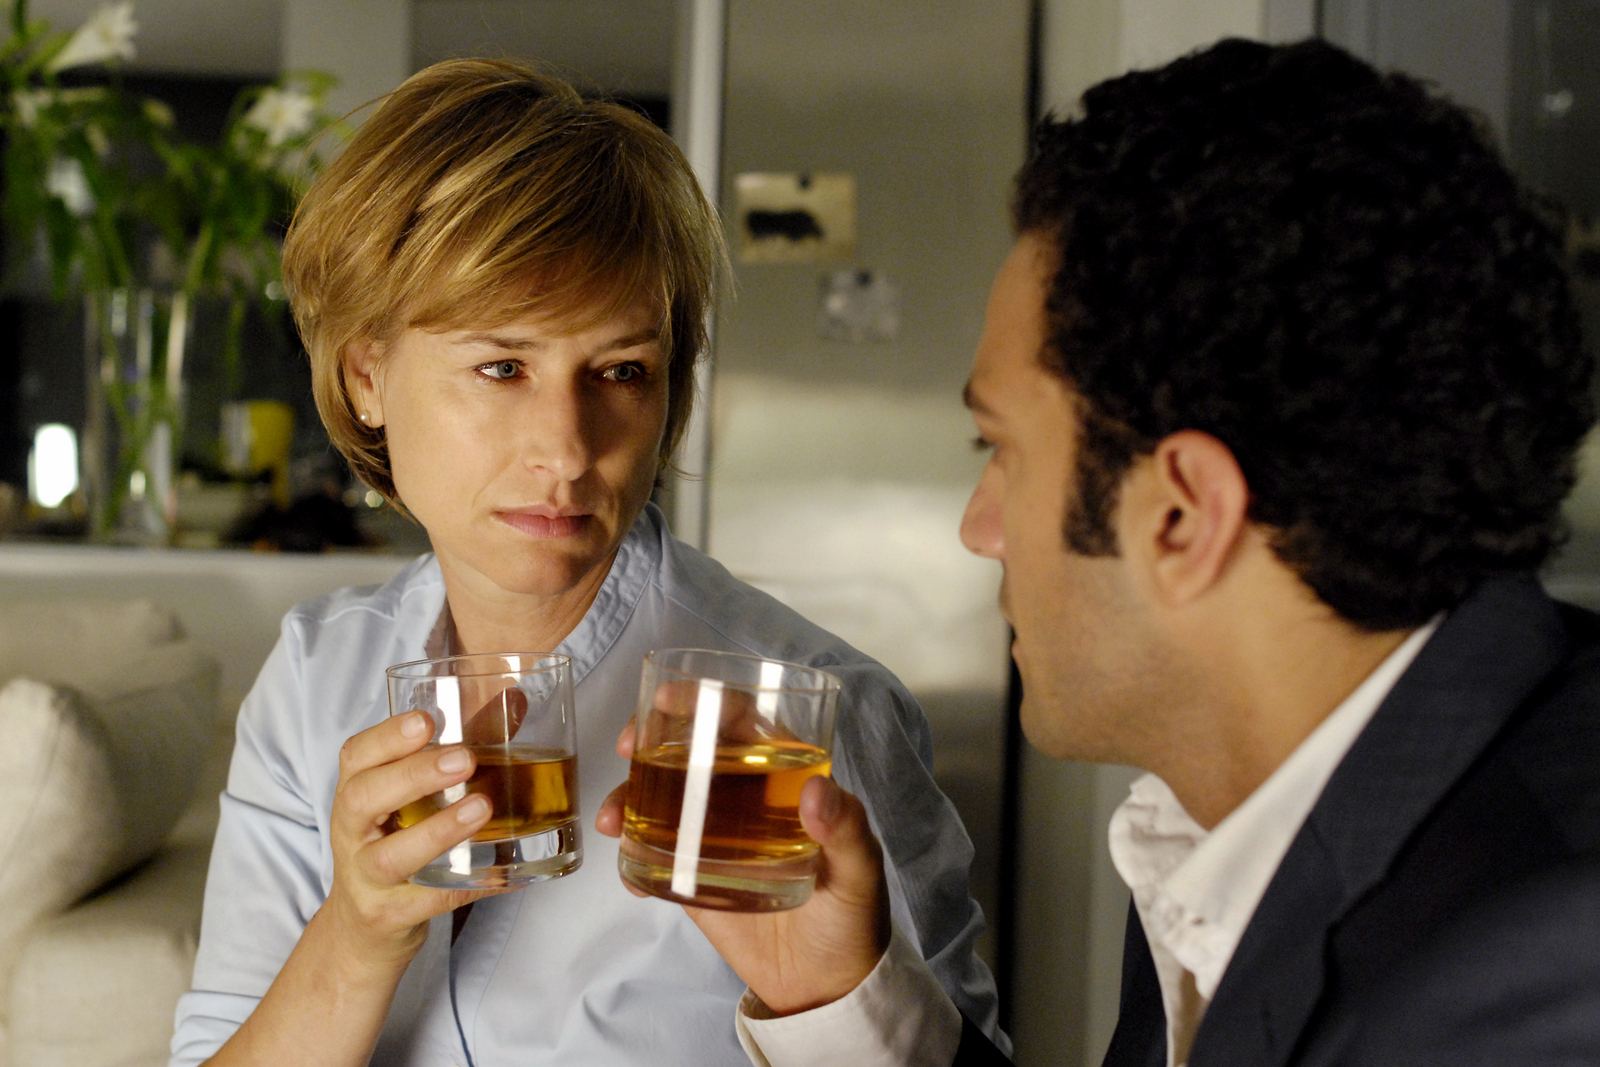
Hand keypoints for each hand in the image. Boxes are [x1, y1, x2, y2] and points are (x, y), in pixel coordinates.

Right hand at [321, 711, 509, 965]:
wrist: (362, 927)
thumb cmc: (394, 843)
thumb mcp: (408, 800)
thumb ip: (452, 753)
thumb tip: (514, 703)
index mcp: (356, 794)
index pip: (355, 756)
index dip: (386, 736)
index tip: (426, 720)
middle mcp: (352, 833)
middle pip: (363, 798)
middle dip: (413, 775)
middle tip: (463, 759)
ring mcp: (367, 878)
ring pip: (390, 856)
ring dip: (437, 831)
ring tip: (481, 809)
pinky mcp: (389, 916)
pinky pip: (429, 902)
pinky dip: (468, 886)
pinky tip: (502, 874)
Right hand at [595, 721, 889, 1014]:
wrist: (825, 986)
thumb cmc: (852, 916)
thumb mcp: (859, 871)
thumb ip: (845, 830)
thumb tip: (818, 787)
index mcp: (785, 776)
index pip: (742, 721)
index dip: (704, 700)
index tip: (667, 699)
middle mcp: (744, 796)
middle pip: (688, 748)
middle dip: (648, 737)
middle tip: (626, 748)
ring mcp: (712, 835)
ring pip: (659, 796)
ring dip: (627, 797)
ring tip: (610, 821)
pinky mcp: (691, 876)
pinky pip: (651, 855)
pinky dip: (631, 858)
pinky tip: (632, 878)